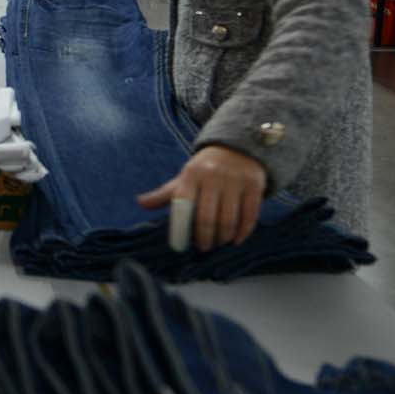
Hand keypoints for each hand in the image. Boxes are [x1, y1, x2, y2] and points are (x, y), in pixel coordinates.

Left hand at [137, 146, 267, 251]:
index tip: (185, 244)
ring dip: (223, 237)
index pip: (183, 205)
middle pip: (207, 217)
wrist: (237, 146)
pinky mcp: (254, 184)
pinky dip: (243, 232)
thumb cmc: (205, 169)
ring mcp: (235, 179)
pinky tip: (236, 239)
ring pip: (229, 219)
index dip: (182, 228)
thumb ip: (164, 193)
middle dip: (205, 238)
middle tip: (204, 247)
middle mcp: (213, 175)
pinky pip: (249, 215)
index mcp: (191, 174)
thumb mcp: (184, 178)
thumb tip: (140, 203)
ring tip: (219, 243)